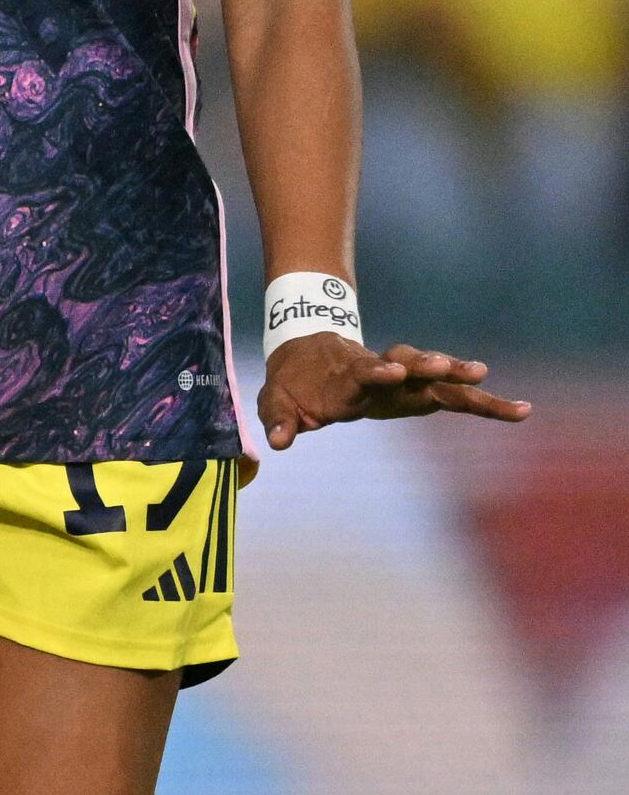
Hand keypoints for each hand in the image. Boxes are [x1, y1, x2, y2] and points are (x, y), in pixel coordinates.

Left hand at [259, 329, 527, 449]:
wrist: (308, 351)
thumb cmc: (292, 384)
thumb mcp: (276, 402)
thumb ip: (279, 420)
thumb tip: (280, 443)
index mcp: (344, 381)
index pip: (362, 376)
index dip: (375, 374)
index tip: (390, 371)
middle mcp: (379, 375)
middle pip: (408, 369)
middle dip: (428, 367)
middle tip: (449, 366)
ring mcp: (401, 380)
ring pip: (435, 376)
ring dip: (457, 374)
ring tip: (485, 375)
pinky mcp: (417, 388)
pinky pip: (452, 392)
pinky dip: (480, 399)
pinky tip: (517, 410)